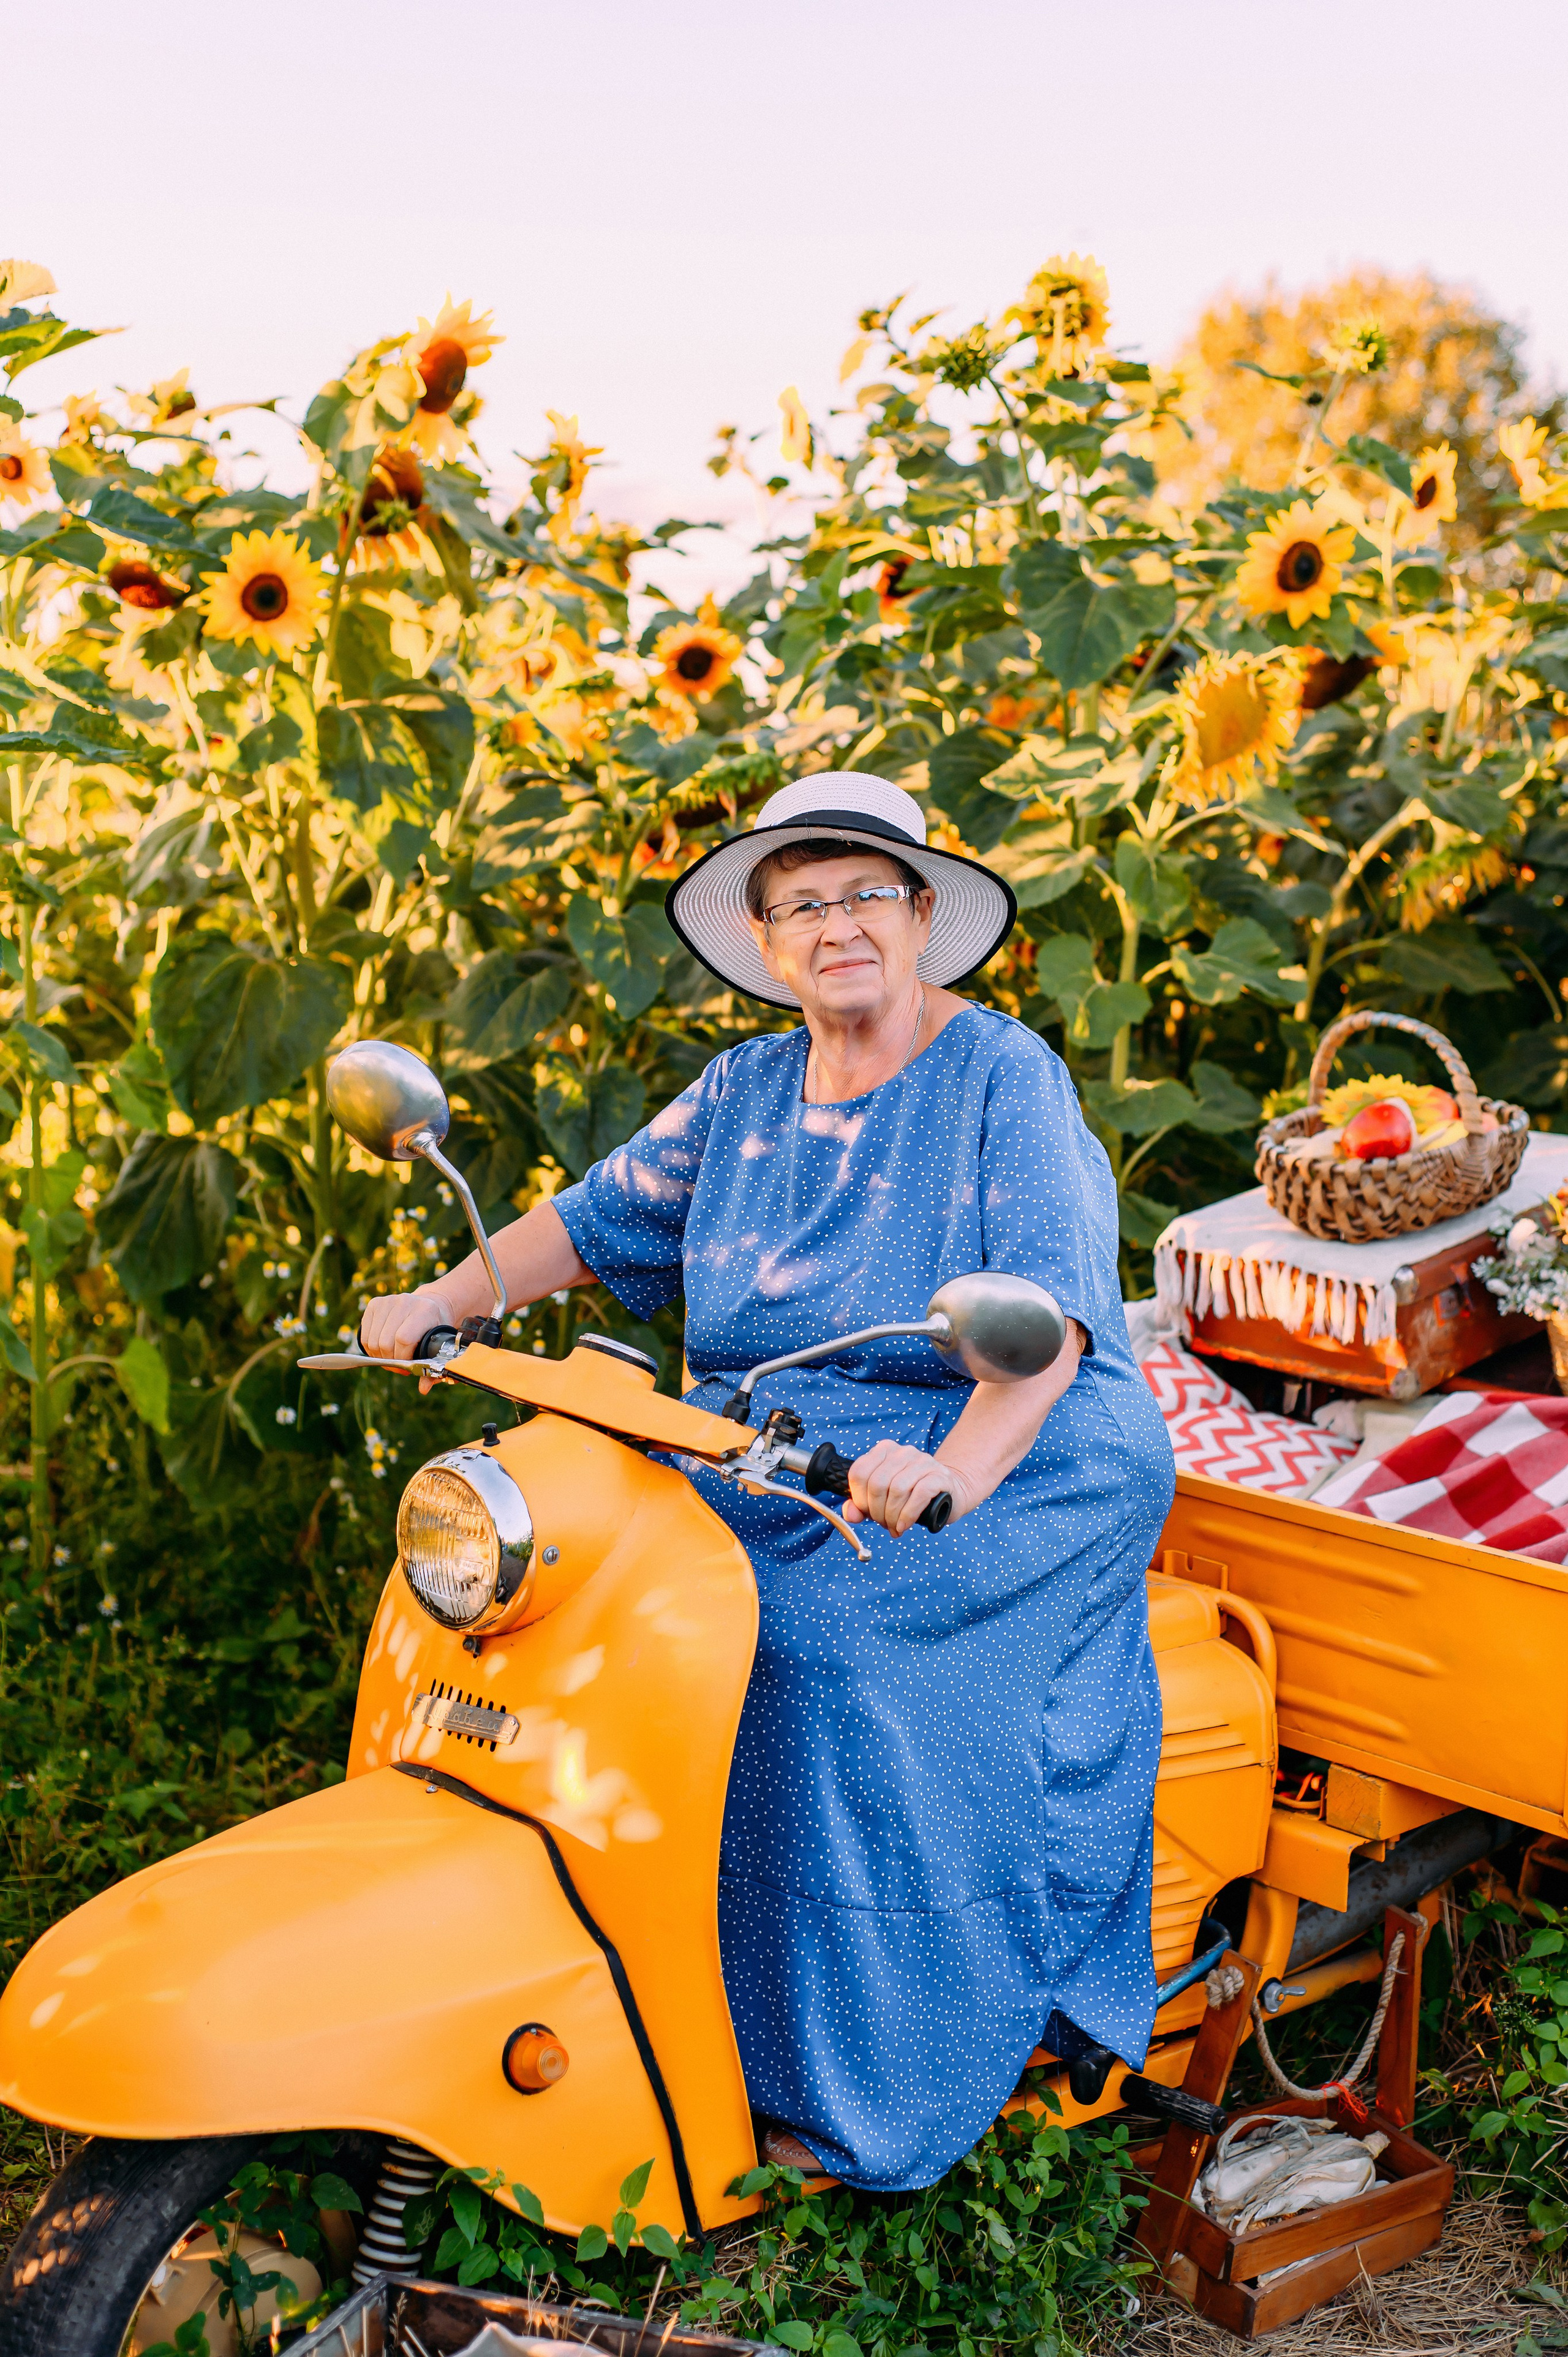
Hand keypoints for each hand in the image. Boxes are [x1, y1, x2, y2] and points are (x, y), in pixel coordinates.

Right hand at [359, 1285, 457, 1362]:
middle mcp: (405, 1301)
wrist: (429, 1305)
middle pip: (385, 1342)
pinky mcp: (374, 1303)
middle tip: (399, 1365)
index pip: (403, 1339)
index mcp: (425, 1310)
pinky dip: (371, 1349)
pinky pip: (365, 1336)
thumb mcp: (439, 1345)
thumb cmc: (434, 1329)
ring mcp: (388, 1301)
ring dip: (380, 1356)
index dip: (402, 1358)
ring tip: (392, 1357)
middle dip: (391, 1360)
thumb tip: (423, 1388)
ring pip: (373, 1341)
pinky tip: (383, 1349)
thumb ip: (433, 1367)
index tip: (407, 1367)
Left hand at [843, 1439, 976, 1536]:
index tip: (867, 1513)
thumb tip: (850, 1515)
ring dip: (893, 1516)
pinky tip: (905, 1525)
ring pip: (897, 1489)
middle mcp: (902, 1452)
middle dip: (877, 1512)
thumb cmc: (910, 1495)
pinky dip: (908, 1514)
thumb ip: (860, 1506)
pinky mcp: (939, 1476)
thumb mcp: (882, 1498)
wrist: (948, 1492)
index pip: (859, 1473)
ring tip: (895, 1526)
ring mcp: (923, 1461)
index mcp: (883, 1451)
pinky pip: (919, 1494)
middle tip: (884, 1524)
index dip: (859, 1499)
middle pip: (877, 1484)